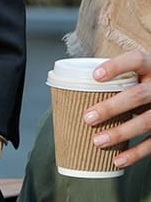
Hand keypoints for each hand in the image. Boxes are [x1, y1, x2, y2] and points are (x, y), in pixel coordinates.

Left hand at [83, 51, 150, 167]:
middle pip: (138, 95)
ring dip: (120, 133)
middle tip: (88, 117)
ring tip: (97, 141)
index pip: (136, 60)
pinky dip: (135, 153)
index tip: (95, 76)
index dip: (116, 66)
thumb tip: (77, 81)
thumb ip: (119, 74)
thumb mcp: (138, 71)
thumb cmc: (144, 80)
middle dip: (112, 107)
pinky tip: (117, 159)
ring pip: (146, 121)